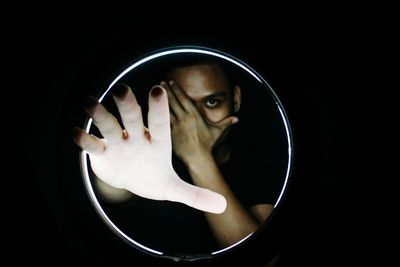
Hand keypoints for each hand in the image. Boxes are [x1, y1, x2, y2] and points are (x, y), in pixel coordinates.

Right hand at [73, 84, 225, 213]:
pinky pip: (93, 145)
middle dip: (128, 105)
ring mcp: (118, 143)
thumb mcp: (173, 188)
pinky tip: (78, 134)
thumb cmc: (153, 176)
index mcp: (156, 141)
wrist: (131, 179)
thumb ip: (195, 195)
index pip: (159, 122)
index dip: (158, 108)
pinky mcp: (101, 153)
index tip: (159, 89)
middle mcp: (137, 136)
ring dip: (101, 115)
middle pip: (132, 118)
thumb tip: (222, 206)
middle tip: (122, 90)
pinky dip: (86, 140)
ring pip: (109, 125)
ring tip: (90, 103)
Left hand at [163, 81, 237, 162]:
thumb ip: (226, 123)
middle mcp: (184, 118)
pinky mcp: (169, 133)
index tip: (171, 82)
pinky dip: (156, 113)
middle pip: (173, 101)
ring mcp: (176, 126)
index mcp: (195, 115)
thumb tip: (237, 119)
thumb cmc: (208, 145)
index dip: (177, 89)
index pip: (184, 98)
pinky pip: (161, 121)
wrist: (197, 158)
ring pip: (166, 109)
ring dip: (161, 100)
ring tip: (155, 91)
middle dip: (167, 90)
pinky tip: (152, 107)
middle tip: (161, 81)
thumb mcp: (217, 132)